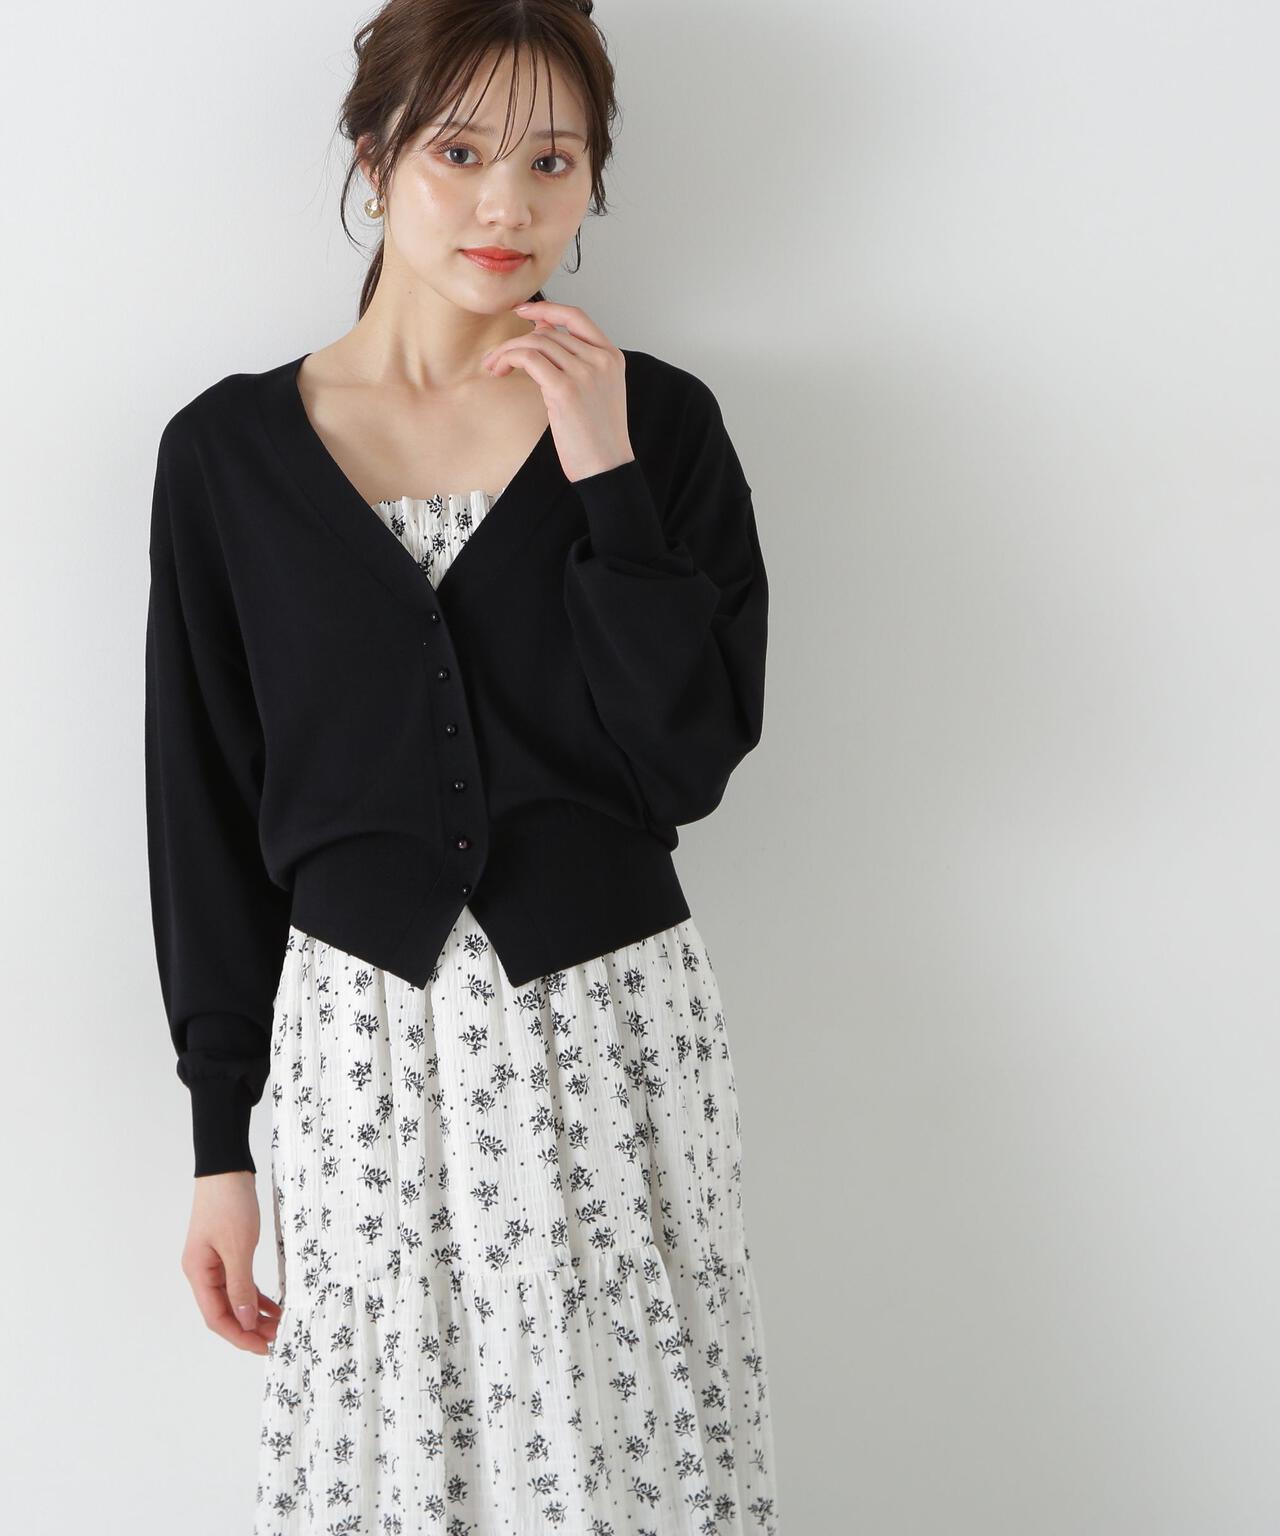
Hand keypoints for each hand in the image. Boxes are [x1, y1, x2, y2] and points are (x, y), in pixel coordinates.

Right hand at [181, 1171, 281, 1355]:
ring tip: (278, 1326)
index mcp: (198, 1273)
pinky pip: (240, 1281)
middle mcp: (202, 1271)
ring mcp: (213, 1261)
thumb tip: (245, 1321)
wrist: (227, 1167)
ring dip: (253, 1313)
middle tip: (276, 1339)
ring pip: (233, 1297)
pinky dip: (254, 1294)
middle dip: (248, 1327)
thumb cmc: (230, 1204)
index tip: (262, 1347)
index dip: (238, 1335)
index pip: (216, 1316)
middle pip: (224, 1310)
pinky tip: (271, 1305)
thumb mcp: (238, 1247)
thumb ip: (240, 1286)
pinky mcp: (226, 1251)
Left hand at [481, 301, 635, 483]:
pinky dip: (510, 359)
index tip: (524, 311)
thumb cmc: (599, 437)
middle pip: (549, 332)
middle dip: (516, 341)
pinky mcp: (565, 389)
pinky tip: (502, 371)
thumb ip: (575, 362)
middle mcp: (600, 360)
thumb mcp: (594, 392)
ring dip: (508, 351)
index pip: (577, 317)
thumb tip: (543, 333)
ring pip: (536, 342)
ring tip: (495, 367)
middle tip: (497, 358)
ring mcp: (585, 373)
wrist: (607, 467)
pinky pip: (529, 358)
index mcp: (611, 357)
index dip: (547, 308)